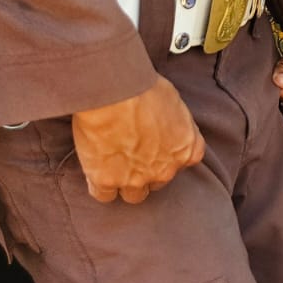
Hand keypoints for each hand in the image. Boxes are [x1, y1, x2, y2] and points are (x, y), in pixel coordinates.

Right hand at [72, 76, 204, 203]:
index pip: (182, 165)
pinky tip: (94, 173)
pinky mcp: (108, 180)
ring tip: (111, 167)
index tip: (154, 149)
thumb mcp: (175, 103)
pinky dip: (99, 186)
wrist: (116, 93)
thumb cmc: (145, 87)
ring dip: (124, 183)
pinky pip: (104, 195)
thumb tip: (166, 124)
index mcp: (187, 149)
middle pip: (157, 182)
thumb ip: (176, 123)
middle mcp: (167, 169)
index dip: (165, 158)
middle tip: (129, 154)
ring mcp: (138, 178)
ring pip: (133, 195)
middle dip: (145, 172)